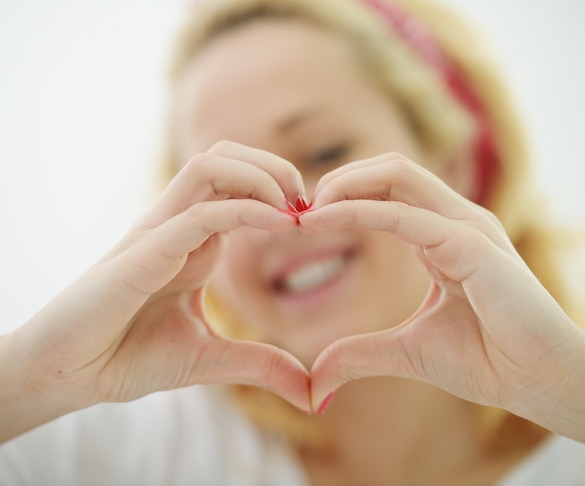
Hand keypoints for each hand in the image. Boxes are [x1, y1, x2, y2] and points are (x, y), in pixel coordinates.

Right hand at [2, 142, 310, 440]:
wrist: (70, 376)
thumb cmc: (128, 357)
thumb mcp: (213, 360)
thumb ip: (263, 367)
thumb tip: (314, 394)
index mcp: (195, 241)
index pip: (238, 184)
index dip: (281, 191)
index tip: (313, 222)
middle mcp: (178, 225)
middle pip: (226, 157)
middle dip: (276, 166)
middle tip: (309, 204)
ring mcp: (159, 233)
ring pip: (211, 166)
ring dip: (262, 175)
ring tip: (294, 209)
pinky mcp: (143, 253)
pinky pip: (199, 214)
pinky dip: (245, 211)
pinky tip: (280, 225)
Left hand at [299, 153, 584, 414]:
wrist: (538, 384)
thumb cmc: (486, 361)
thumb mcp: (407, 351)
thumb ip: (360, 353)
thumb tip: (317, 378)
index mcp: (443, 236)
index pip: (389, 190)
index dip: (343, 197)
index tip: (302, 222)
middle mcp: (455, 221)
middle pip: (389, 170)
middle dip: (339, 180)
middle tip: (298, 210)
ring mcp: (466, 227)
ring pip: (396, 175)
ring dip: (344, 185)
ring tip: (306, 212)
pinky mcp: (471, 244)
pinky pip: (404, 214)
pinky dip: (358, 211)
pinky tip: (320, 221)